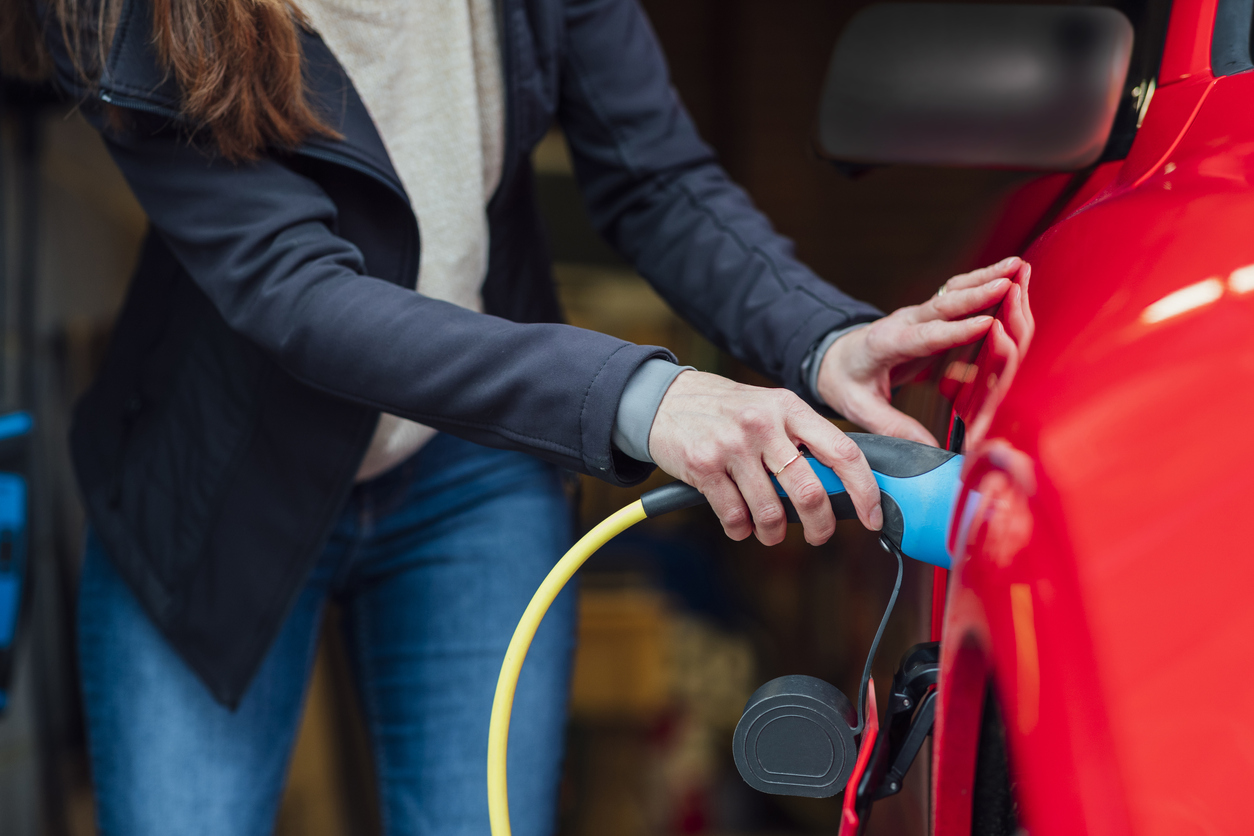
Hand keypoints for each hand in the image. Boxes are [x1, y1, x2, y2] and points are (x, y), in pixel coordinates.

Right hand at [648, 370, 881, 545]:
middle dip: (820, 526)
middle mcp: (763, 424)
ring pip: (770, 512)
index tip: (872, 516)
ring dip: (774, 533)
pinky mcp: (703, 466)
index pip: (843, 451)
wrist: (664, 399)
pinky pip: (735, 517)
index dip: (864, 490)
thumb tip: (842, 484)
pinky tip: (739, 522)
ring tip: (769, 530)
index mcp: (789, 408)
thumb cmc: (725, 411)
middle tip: (819, 535)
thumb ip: (802, 438)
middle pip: (809, 491)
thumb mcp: (770, 408)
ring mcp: (732, 445)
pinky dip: (741, 530)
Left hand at [817, 257, 1025, 445]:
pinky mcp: (931, 316)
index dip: (954, 332)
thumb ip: (892, 426)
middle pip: (943, 305)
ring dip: (986, 278)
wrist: (834, 357)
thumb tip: (930, 449)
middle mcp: (904, 322)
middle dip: (977, 293)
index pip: (923, 337)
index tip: (985, 324)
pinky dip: (983, 282)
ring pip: (954, 292)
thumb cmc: (845, 381)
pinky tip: (1009, 273)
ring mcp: (919, 315)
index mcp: (885, 343)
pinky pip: (958, 296)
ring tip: (1018, 266)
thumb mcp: (858, 407)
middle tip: (1009, 283)